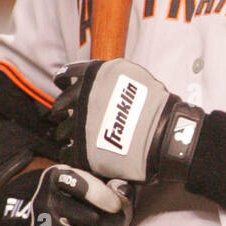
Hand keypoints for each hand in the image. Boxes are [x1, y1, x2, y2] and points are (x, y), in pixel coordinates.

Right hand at [29, 165, 133, 225]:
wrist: (42, 225)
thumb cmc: (76, 201)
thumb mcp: (89, 184)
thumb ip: (110, 185)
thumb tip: (124, 191)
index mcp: (57, 179)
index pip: (76, 184)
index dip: (100, 195)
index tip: (116, 205)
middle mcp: (46, 205)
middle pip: (93, 218)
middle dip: (116, 224)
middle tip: (120, 225)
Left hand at [49, 59, 202, 183]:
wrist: (164, 133)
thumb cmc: (156, 106)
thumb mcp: (135, 76)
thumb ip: (113, 77)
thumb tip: (104, 80)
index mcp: (95, 78)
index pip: (68, 74)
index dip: (64, 80)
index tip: (62, 84)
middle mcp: (83, 98)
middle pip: (61, 103)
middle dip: (61, 109)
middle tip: (64, 115)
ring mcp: (81, 124)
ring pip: (63, 129)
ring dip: (64, 131)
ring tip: (69, 136)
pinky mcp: (83, 149)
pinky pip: (67, 151)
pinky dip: (68, 151)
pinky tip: (72, 151)